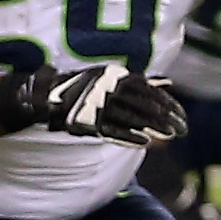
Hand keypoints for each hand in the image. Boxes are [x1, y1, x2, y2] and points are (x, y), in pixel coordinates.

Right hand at [0, 59, 188, 145]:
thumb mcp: (107, 81)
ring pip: (129, 116)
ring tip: (169, 136)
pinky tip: (143, 143)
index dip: (164, 101)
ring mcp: (95, 104)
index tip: (181, 113)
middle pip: (141, 103)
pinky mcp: (85, 120)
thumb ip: (133, 84)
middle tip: (183, 128)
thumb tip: (165, 84)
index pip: (145, 88)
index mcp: (111, 75)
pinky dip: (127, 136)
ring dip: (151, 126)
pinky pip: (109, 129)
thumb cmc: (75, 88)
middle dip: (164, 116)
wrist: (37, 95)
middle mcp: (105, 87)